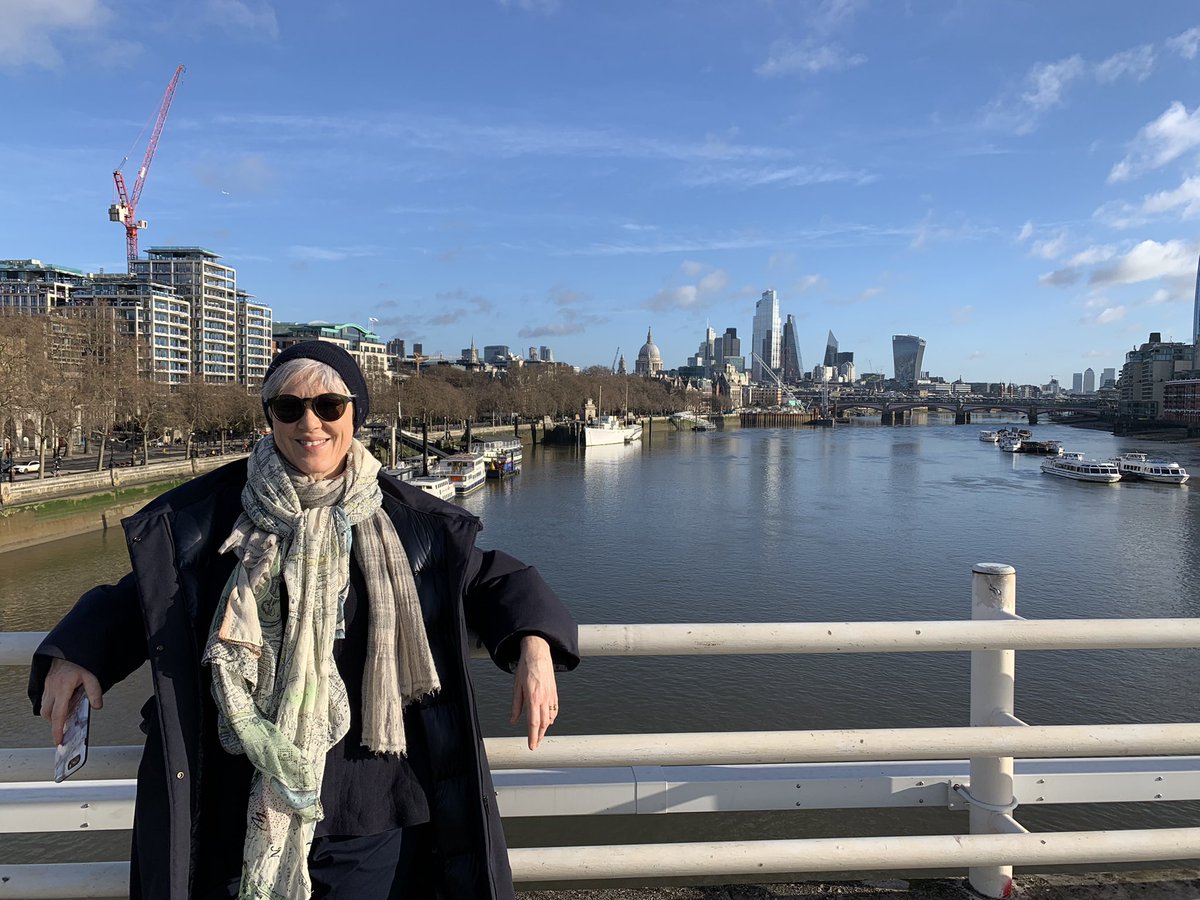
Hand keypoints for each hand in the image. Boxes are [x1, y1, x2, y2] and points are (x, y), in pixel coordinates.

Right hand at [41, 659, 101, 744]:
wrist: (69, 647)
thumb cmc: (80, 659)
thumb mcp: (92, 675)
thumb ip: (95, 692)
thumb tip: (97, 706)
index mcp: (63, 688)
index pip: (58, 714)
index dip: (57, 729)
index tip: (58, 740)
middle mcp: (52, 688)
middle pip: (48, 714)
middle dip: (55, 723)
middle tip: (64, 728)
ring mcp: (48, 685)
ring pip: (45, 707)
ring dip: (52, 714)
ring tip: (65, 715)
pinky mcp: (47, 683)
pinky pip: (45, 699)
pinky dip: (51, 705)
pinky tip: (61, 704)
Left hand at [510, 635, 557, 750]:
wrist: (538, 653)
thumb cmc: (525, 668)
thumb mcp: (516, 687)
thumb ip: (516, 706)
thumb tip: (513, 721)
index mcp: (533, 697)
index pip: (533, 722)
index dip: (532, 736)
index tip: (531, 746)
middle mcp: (544, 698)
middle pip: (543, 723)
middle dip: (539, 736)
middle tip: (535, 744)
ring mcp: (551, 695)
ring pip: (550, 718)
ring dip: (545, 728)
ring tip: (539, 734)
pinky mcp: (554, 692)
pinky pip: (555, 709)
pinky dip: (552, 718)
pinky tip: (548, 721)